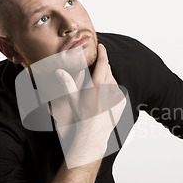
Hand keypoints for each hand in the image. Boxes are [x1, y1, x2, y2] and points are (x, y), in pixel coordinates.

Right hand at [49, 43, 126, 166]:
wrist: (93, 137)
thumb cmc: (80, 119)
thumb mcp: (71, 101)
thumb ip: (67, 84)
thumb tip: (59, 71)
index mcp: (96, 87)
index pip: (103, 64)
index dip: (103, 53)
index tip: (102, 45)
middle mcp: (109, 90)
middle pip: (108, 70)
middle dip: (103, 65)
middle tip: (97, 64)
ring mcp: (117, 97)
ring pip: (113, 80)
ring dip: (107, 78)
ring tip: (98, 84)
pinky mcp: (122, 103)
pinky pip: (118, 90)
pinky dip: (112, 89)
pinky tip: (104, 94)